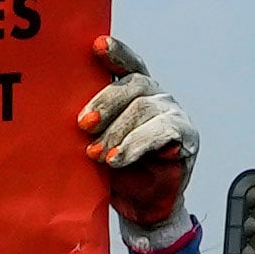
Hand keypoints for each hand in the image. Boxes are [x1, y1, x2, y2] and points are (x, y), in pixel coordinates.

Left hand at [77, 38, 199, 236]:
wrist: (140, 207)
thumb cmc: (115, 172)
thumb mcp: (96, 143)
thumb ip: (89, 123)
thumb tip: (68, 115)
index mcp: (133, 91)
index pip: (126, 64)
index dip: (115, 52)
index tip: (97, 45)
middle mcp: (155, 95)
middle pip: (132, 84)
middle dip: (105, 102)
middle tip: (84, 125)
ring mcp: (173, 113)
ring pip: (144, 108)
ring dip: (117, 132)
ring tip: (98, 155)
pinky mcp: (186, 135)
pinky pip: (161, 131)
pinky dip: (136, 145)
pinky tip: (118, 159)